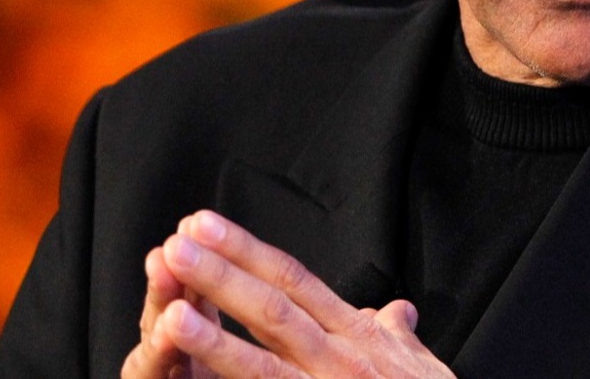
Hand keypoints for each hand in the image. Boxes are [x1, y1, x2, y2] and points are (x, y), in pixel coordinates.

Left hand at [125, 210, 454, 378]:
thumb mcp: (420, 366)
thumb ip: (399, 334)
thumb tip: (398, 307)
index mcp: (355, 338)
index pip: (293, 281)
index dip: (246, 251)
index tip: (203, 225)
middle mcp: (341, 361)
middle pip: (275, 311)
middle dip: (222, 278)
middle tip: (176, 245)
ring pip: (266, 367)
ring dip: (215, 342)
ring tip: (169, 316)